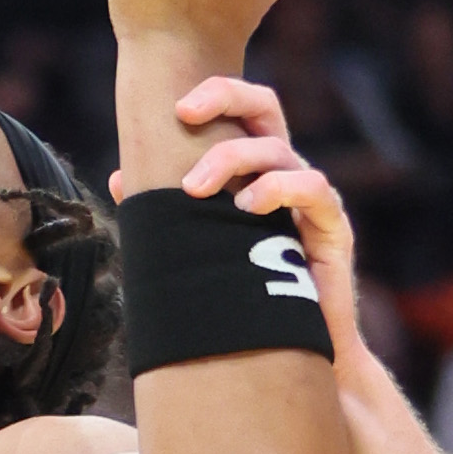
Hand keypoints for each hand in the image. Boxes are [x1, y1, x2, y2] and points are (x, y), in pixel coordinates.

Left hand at [164, 75, 370, 368]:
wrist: (296, 359)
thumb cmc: (245, 303)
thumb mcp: (199, 249)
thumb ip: (167, 214)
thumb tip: (120, 178)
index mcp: (255, 171)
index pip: (241, 110)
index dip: (215, 94)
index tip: (175, 108)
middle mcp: (284, 175)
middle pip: (265, 106)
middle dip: (224, 97)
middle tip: (183, 114)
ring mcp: (311, 200)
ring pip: (277, 150)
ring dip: (233, 159)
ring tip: (197, 190)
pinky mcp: (333, 229)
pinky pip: (312, 188)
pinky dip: (277, 188)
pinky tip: (247, 206)